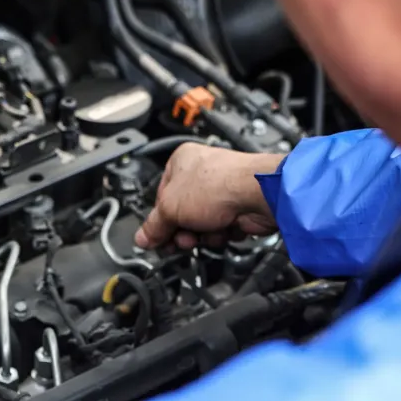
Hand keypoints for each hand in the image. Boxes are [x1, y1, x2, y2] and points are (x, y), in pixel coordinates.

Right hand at [135, 144, 284, 249]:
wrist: (258, 195)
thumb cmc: (219, 186)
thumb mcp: (170, 209)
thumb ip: (154, 226)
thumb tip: (143, 237)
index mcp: (181, 162)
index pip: (161, 198)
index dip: (159, 221)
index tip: (157, 237)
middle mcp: (202, 173)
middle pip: (181, 213)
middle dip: (182, 231)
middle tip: (182, 239)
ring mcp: (222, 190)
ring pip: (201, 225)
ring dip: (202, 235)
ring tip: (207, 231)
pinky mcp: (238, 207)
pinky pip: (220, 229)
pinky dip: (221, 234)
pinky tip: (225, 229)